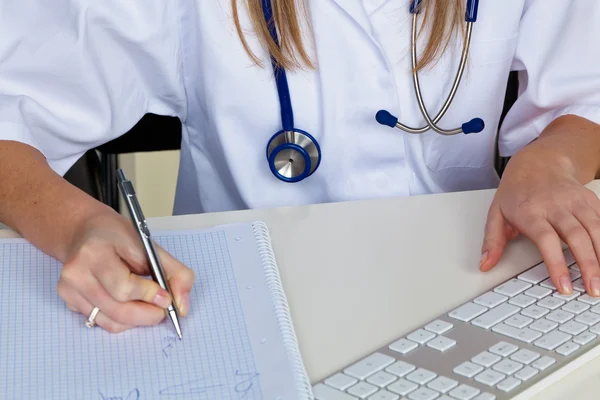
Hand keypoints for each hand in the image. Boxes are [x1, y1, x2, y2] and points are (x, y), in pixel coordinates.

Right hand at [57, 210, 194, 332]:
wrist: (85, 232)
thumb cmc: (119, 238)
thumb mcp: (150, 246)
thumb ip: (175, 273)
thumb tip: (182, 307)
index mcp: (96, 252)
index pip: (124, 287)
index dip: (149, 296)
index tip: (166, 298)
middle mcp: (77, 272)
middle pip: (118, 309)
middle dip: (147, 315)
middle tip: (162, 311)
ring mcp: (69, 289)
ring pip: (111, 321)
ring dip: (137, 320)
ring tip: (149, 308)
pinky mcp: (68, 301)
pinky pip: (102, 322)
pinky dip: (122, 320)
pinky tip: (128, 305)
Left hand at [480, 150, 599, 296]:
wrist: (538, 162)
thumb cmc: (516, 192)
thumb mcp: (496, 214)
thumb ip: (492, 242)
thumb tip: (485, 265)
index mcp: (531, 211)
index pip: (546, 240)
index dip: (556, 264)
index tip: (564, 286)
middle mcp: (556, 205)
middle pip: (576, 236)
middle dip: (588, 265)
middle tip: (593, 290)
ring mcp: (575, 201)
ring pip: (595, 229)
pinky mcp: (590, 200)